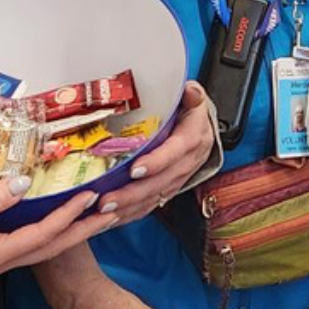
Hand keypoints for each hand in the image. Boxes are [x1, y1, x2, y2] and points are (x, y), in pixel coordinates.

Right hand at [0, 179, 115, 278]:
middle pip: (50, 248)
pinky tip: (63, 216)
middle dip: (83, 230)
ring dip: (71, 231)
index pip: (40, 236)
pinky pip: (29, 241)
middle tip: (113, 212)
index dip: (67, 216)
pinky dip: (51, 229)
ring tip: (97, 215)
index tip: (90, 197)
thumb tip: (22, 184)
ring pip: (42, 247)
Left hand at [94, 83, 215, 226]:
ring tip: (104, 210)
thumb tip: (189, 90)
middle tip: (108, 199)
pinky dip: (132, 213)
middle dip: (134, 193)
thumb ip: (189, 94)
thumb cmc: (190, 112)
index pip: (176, 152)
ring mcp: (179, 178)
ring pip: (156, 197)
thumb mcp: (192, 98)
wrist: (203, 130)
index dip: (157, 162)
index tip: (135, 170)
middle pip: (162, 182)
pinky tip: (112, 218)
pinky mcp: (170, 188)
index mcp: (193, 137)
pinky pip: (152, 205)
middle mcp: (188, 161)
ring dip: (130, 207)